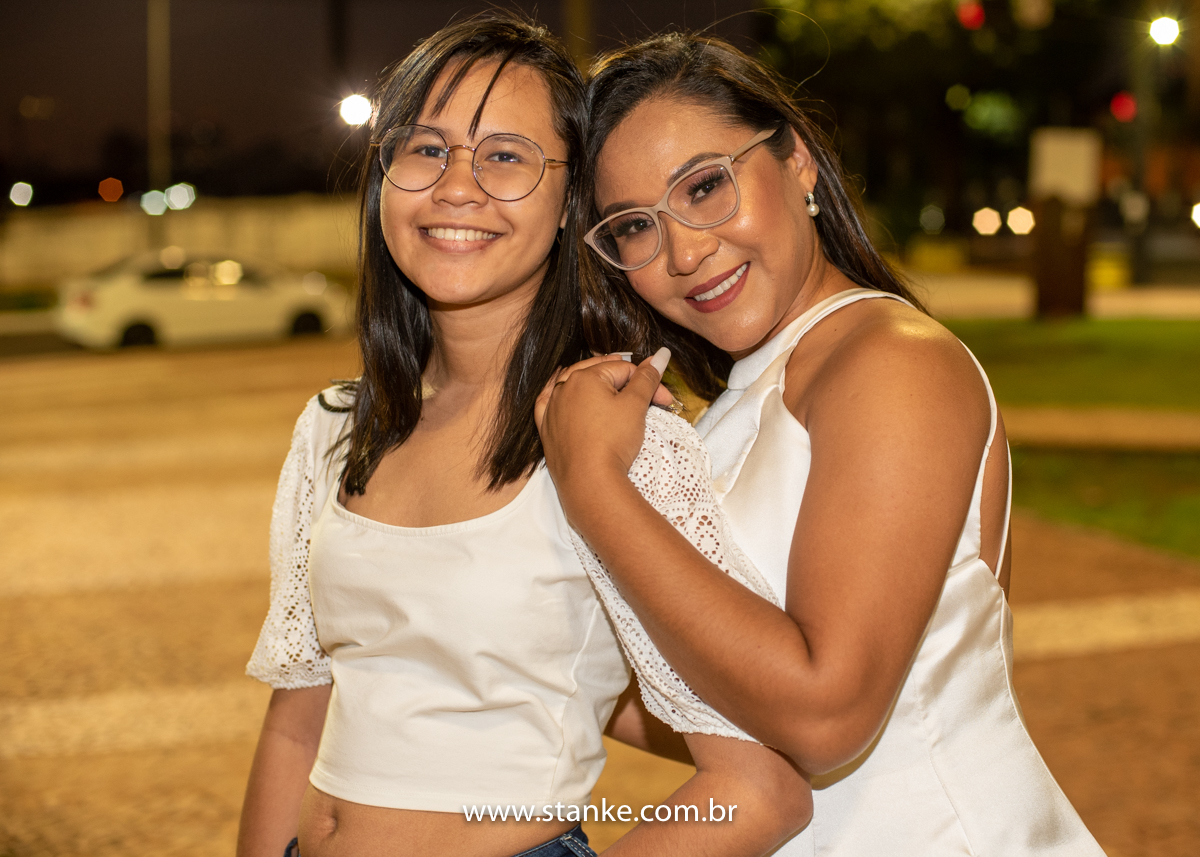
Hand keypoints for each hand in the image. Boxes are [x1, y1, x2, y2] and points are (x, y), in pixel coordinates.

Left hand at [536, 348, 671, 508]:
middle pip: (601, 376)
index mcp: (584, 377)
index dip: (648, 383)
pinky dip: (564, 399)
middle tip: (646, 398)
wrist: (590, 482)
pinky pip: (552, 405)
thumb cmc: (612, 442)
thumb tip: (661, 355)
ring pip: (576, 387)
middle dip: (625, 385)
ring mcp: (551, 409)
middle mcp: (563, 388)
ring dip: (596, 387)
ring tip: (614, 392)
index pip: (624, 370)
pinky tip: (567, 393)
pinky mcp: (546, 429)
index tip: (665, 400)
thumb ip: (647, 378)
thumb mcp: (635, 405)